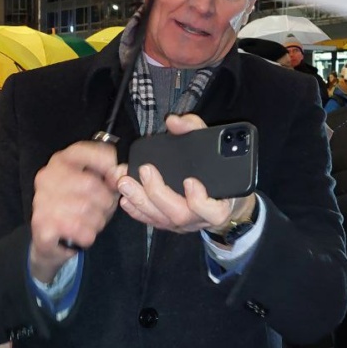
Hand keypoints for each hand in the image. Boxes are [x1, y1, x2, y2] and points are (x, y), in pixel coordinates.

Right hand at [30, 140, 124, 282]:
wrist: (49, 235)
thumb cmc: (76, 206)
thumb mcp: (96, 185)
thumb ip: (109, 175)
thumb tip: (120, 172)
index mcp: (60, 162)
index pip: (82, 151)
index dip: (105, 161)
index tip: (116, 174)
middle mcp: (47, 177)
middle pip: (89, 184)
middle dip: (106, 200)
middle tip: (106, 207)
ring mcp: (41, 200)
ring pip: (85, 208)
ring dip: (98, 219)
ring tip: (95, 221)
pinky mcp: (42, 224)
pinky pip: (77, 228)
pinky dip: (88, 234)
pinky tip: (85, 232)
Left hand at [117, 114, 256, 234]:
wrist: (220, 197)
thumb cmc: (216, 171)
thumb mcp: (211, 145)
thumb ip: (194, 129)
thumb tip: (173, 121)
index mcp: (220, 204)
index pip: (215, 211)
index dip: (200, 200)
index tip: (190, 181)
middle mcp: (201, 218)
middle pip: (180, 214)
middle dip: (158, 193)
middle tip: (145, 171)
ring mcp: (184, 224)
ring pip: (162, 220)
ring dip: (141, 201)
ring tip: (126, 183)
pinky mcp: (170, 225)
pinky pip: (152, 222)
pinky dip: (137, 211)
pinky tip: (126, 199)